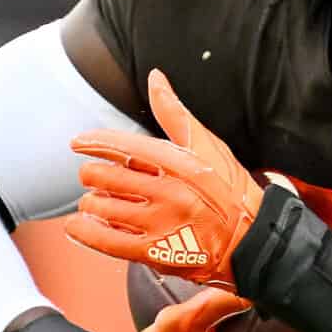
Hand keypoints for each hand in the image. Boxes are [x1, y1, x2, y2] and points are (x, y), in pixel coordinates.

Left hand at [68, 70, 267, 286]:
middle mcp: (167, 192)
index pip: (122, 146)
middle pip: (104, 176)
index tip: (78, 143)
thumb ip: (175, 113)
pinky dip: (84, 232)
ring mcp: (160, 224)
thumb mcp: (208, 146)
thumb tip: (155, 78)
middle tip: (96, 178)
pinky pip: (106, 241)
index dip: (94, 143)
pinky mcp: (155, 253)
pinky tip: (77, 226)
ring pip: (101, 207)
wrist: (255, 242)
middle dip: (93, 175)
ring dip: (92, 203)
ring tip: (98, 202)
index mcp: (178, 162)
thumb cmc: (232, 192)